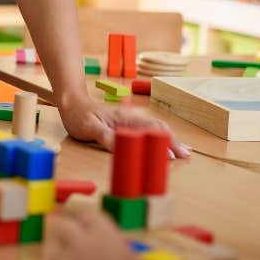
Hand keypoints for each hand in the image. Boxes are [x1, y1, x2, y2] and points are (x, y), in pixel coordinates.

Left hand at [46, 209, 161, 259]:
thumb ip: (122, 251)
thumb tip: (118, 248)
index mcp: (104, 235)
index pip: (87, 215)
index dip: (86, 221)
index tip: (84, 225)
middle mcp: (80, 244)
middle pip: (61, 226)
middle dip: (61, 229)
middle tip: (61, 233)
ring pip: (53, 254)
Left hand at [58, 93, 190, 157]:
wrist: (72, 103)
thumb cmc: (79, 115)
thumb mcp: (89, 128)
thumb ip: (105, 137)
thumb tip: (123, 147)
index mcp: (124, 119)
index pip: (150, 129)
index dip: (162, 142)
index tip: (172, 156)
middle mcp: (130, 118)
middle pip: (157, 129)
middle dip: (173, 141)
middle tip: (186, 156)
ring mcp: (129, 121)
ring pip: (155, 129)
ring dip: (169, 139)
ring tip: (183, 151)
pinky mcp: (126, 125)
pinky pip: (147, 130)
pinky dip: (160, 137)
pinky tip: (165, 143)